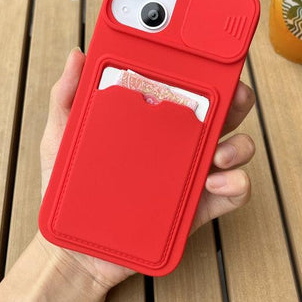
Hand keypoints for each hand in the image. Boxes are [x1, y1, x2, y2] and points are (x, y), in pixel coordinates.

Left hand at [38, 48, 254, 291]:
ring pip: (235, 149)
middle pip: (219, 114)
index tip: (207, 56)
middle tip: (232, 92)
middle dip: (235, 98)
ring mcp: (190, 174)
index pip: (184, 89)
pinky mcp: (197, 207)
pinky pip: (231, 193)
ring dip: (239, 145)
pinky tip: (214, 182)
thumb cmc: (71, 187)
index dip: (202, 71)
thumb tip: (78, 56)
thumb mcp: (62, 136)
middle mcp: (178, 143)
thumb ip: (68, 96)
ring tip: (219, 152)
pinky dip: (235, 185)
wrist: (76, 245)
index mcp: (152, 122)